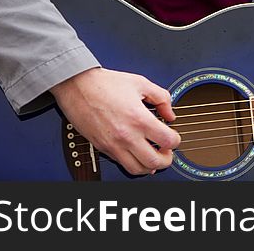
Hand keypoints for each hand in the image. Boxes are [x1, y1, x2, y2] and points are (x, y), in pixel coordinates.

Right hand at [50, 67, 180, 174]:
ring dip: (150, 166)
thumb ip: (162, 98)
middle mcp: (126, 136)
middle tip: (168, 152)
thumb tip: (170, 114)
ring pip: (137, 169)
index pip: (168, 141)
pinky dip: (133, 164)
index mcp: (139, 119)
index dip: (176, 140)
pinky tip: (137, 154)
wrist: (78, 86)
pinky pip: (121, 164)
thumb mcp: (141, 83)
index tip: (174, 136)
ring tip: (154, 155)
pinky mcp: (102, 148)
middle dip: (167, 160)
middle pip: (154, 162)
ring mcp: (113, 145)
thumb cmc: (106, 84)